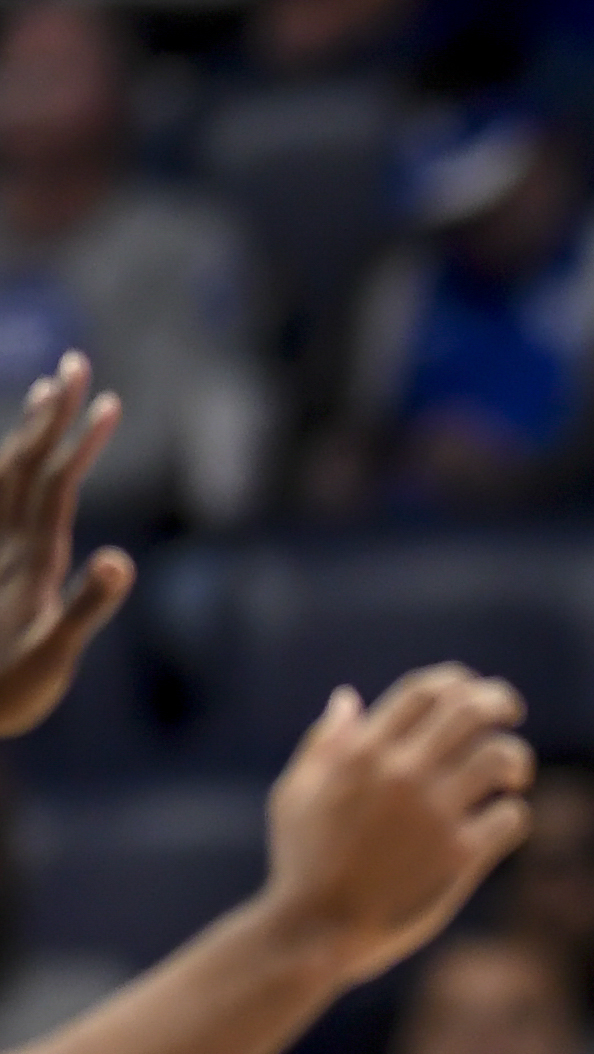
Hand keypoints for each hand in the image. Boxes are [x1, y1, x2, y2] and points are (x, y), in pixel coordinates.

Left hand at [0, 352, 131, 738]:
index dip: (81, 440)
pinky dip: (5, 466)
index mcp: (31, 557)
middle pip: (28, 461)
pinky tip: (10, 458)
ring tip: (46, 392)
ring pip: (5, 473)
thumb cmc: (8, 691)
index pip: (58, 481)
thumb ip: (87, 607)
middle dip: (53, 411)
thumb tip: (122, 558)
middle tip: (75, 363)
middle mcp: (7, 542)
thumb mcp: (55, 656)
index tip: (108, 400)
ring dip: (27, 429)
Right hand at [255, 664, 535, 983]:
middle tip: (511, 712)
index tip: (471, 691)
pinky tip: (498, 824)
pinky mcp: (460, 855)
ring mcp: (434, 813)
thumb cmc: (302, 863)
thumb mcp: (295, 794)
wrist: (314, 932)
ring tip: (512, 776)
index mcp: (362, 752)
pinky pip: (511, 816)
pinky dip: (512, 816)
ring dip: (515, 760)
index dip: (457, 682)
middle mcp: (401, 773)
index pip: (426, 690)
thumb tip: (348, 697)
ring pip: (502, 756)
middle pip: (471, 709)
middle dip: (500, 701)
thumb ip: (324, 743)